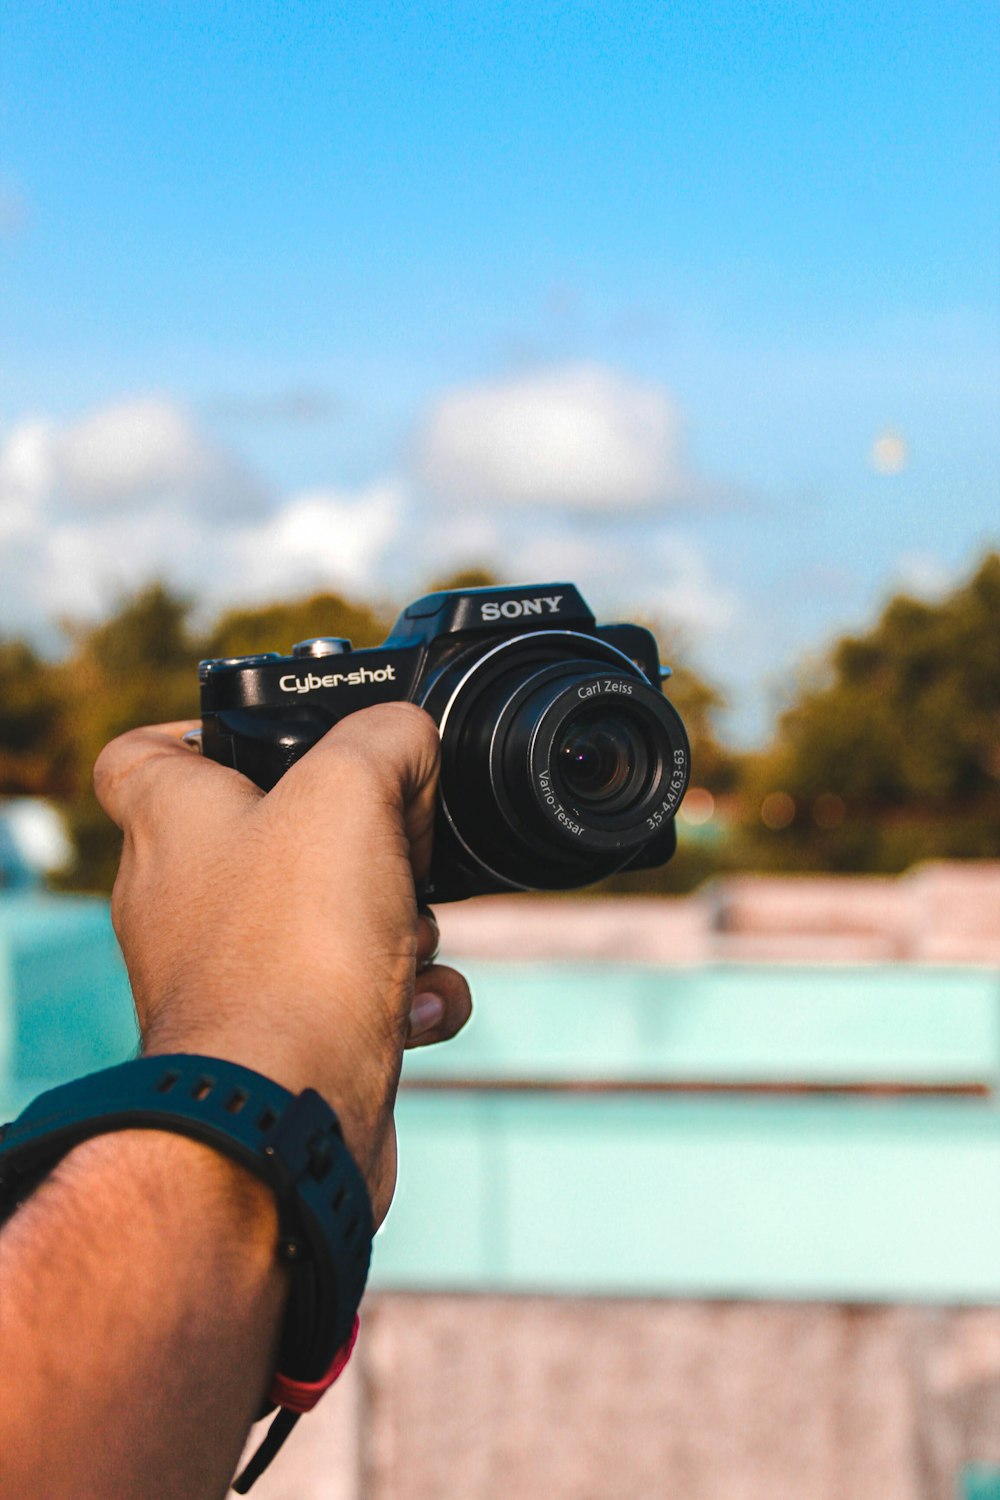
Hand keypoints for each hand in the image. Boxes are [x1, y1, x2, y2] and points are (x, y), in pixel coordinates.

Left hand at [93, 703, 471, 1223]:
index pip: (141, 752)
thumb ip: (387, 737)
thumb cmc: (290, 953)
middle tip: (391, 842)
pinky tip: (416, 1004)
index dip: (200, 730)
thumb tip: (413, 748)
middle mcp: (185, 899)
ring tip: (406, 933)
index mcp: (172, 824)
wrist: (288, 1113)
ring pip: (325, 915)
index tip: (271, 738)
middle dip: (355, 836)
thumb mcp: (350, 789)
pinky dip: (402, 994)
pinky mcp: (280, 1036)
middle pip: (271, 834)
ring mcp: (230, 974)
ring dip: (394, 918)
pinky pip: (354, 992)